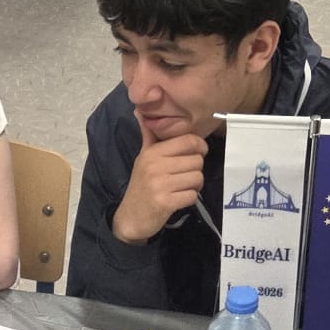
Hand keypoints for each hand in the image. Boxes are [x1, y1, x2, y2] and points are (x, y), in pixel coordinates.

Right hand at [110, 117, 206, 244]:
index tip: (197, 154)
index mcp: (152, 153)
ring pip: (197, 178)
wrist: (130, 218)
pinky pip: (192, 195)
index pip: (188, 141)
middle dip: (196, 170)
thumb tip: (139, 111)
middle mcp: (155, 166)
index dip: (199, 147)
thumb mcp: (143, 159)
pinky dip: (189, 199)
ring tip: (182, 188)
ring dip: (194, 186)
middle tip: (185, 177)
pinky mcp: (165, 202)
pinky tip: (178, 199)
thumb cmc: (141, 186)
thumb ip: (148, 136)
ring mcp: (160, 184)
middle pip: (197, 160)